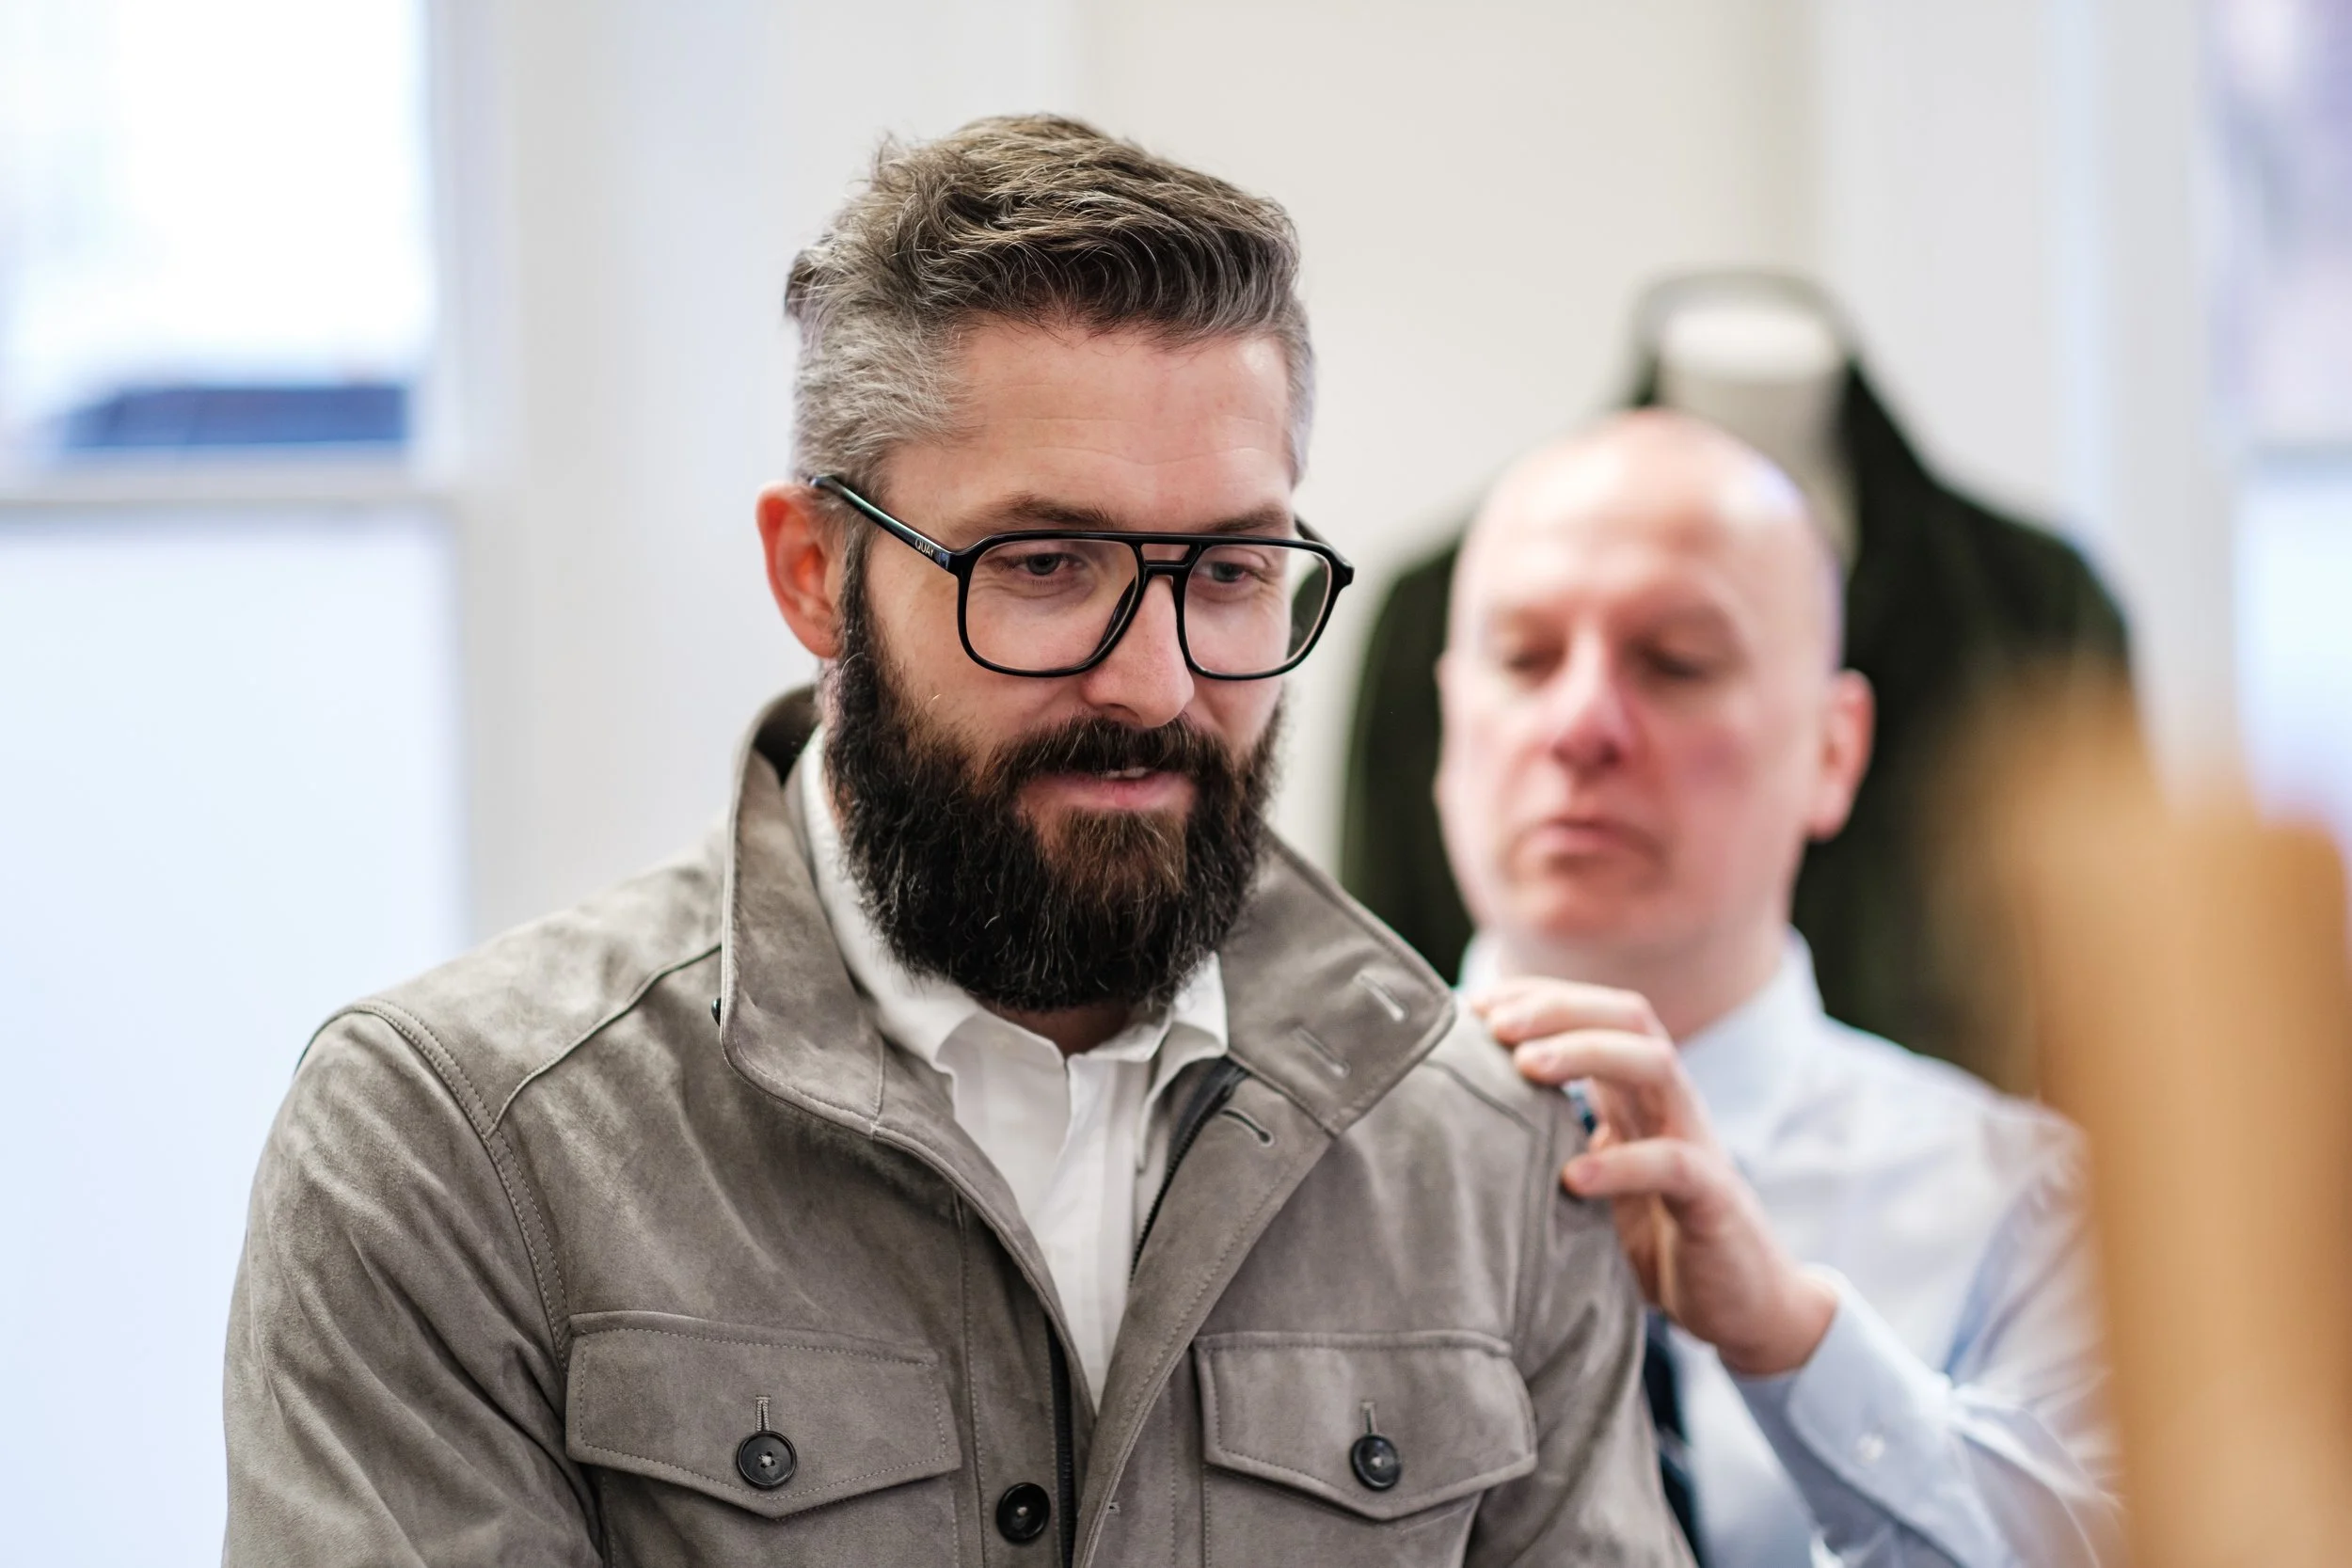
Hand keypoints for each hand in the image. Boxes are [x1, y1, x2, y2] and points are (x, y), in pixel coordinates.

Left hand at [1469, 976, 1836, 1376]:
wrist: (1741, 1305)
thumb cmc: (1651, 1239)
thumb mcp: (1589, 1181)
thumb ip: (1546, 1146)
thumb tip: (1451, 1122)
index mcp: (1636, 1093)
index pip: (1594, 1013)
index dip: (1534, 998)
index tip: (1470, 1005)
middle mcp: (1668, 1104)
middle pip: (1626, 1017)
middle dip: (1556, 1008)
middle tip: (1492, 1024)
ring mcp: (1696, 1143)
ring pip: (1655, 1065)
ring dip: (1587, 1053)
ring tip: (1525, 1066)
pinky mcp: (1715, 1199)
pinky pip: (1674, 1164)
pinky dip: (1621, 1164)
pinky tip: (1571, 1177)